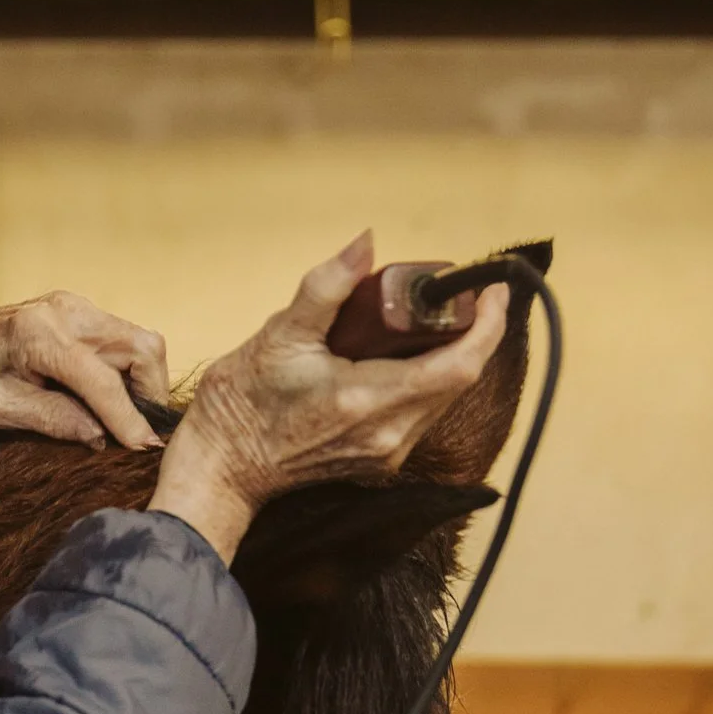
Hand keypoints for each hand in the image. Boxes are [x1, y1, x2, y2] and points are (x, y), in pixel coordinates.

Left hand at [0, 294, 169, 450]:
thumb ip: (53, 420)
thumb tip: (102, 438)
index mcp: (38, 335)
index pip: (103, 381)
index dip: (129, 420)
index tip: (144, 450)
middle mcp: (66, 311)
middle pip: (142, 349)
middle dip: (150, 395)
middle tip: (136, 435)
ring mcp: (76, 307)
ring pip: (141, 343)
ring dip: (141, 384)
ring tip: (119, 420)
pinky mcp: (80, 312)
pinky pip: (123, 341)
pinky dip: (126, 373)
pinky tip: (104, 400)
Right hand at [150, 232, 508, 564]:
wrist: (222, 468)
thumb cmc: (242, 406)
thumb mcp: (280, 334)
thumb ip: (328, 287)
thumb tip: (364, 244)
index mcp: (367, 400)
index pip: (458, 365)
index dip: (486, 325)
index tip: (490, 290)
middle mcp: (387, 434)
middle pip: (459, 379)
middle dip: (469, 332)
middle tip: (457, 295)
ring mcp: (386, 453)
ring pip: (443, 397)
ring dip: (449, 356)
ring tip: (432, 320)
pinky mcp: (380, 459)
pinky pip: (423, 413)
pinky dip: (427, 378)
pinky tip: (405, 356)